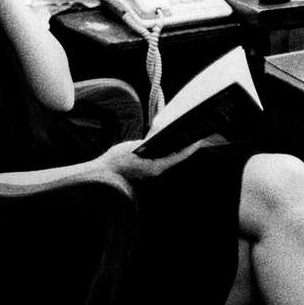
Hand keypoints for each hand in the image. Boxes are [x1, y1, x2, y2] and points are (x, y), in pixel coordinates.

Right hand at [101, 135, 223, 180]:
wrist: (105, 171)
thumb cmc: (117, 160)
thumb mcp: (134, 146)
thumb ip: (149, 140)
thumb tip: (161, 132)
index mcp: (156, 167)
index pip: (179, 156)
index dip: (190, 148)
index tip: (198, 139)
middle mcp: (157, 170)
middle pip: (176, 157)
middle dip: (184, 146)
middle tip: (192, 134)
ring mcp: (152, 171)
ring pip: (169, 158)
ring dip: (176, 148)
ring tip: (182, 136)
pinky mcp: (147, 169)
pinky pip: (161, 158)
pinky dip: (166, 150)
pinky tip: (166, 141)